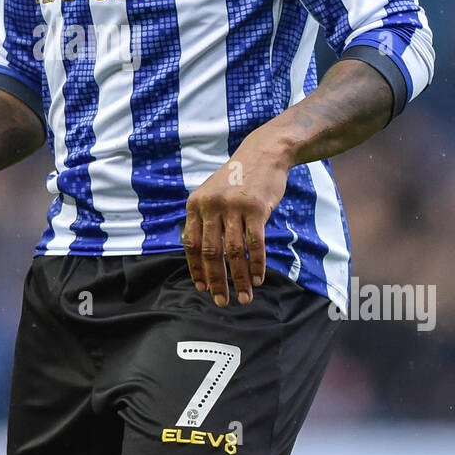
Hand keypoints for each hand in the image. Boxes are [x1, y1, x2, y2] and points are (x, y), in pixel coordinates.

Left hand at [182, 132, 291, 305]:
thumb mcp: (211, 194)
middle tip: (222, 301)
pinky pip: (255, 243)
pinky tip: (258, 278)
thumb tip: (201, 258)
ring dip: (239, 278)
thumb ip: (204, 220)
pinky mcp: (256, 208)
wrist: (263, 153)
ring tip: (245, 296)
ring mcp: (234, 206)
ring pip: (234, 252)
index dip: (196, 270)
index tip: (203, 289)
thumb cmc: (237, 179)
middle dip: (217, 281)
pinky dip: (257, 264)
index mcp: (195, 204)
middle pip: (211, 252)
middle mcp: (211, 206)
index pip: (190, 244)